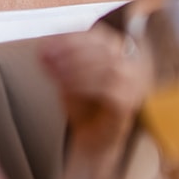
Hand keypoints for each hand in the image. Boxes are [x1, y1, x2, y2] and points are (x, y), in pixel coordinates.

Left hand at [39, 26, 150, 155]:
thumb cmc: (84, 108)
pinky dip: (85, 84)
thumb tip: (43, 47)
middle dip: (72, 49)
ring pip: (109, 66)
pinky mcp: (129, 103)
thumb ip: (58, 63)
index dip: (72, 37)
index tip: (47, 41)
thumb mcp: (67, 79)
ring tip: (55, 70)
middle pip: (105, 48)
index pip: (100, 37)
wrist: (93, 141)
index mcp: (121, 55)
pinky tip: (65, 86)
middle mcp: (133, 67)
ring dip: (78, 66)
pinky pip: (109, 89)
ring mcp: (135, 85)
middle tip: (48, 54)